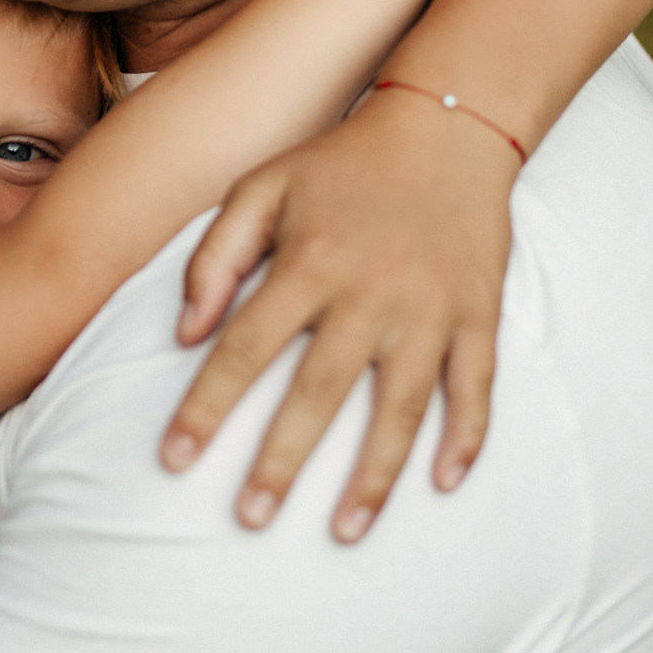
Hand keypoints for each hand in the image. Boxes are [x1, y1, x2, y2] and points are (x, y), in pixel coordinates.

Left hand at [159, 88, 514, 540]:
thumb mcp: (260, 185)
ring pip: (401, 406)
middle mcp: (368, 292)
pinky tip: (445, 483)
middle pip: (317, 392)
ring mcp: (430, 308)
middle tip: (249, 519)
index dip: (205, 408)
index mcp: (307, 263)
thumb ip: (214, 256)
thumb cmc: (339, 161)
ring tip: (344, 530)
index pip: (242, 350)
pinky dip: (467, 435)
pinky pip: (476, 385)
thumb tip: (185, 334)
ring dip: (374, 474)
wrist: (449, 122)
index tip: (173, 460)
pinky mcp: (478, 312)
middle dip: (281, 461)